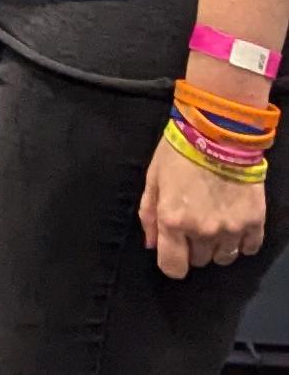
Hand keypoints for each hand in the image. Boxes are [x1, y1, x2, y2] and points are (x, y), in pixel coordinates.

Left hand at [142, 133, 267, 277]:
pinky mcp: (254, 223)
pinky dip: (241, 240)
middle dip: (193, 246)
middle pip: (199, 261)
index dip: (172, 262)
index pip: (173, 267)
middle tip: (193, 220)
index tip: (174, 251)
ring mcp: (231, 230)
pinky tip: (233, 220)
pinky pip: (248, 249)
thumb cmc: (179, 152)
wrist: (219, 134)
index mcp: (173, 220)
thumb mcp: (153, 178)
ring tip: (213, 219)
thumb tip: (151, 245)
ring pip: (224, 258)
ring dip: (217, 245)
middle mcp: (203, 232)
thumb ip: (149, 214)